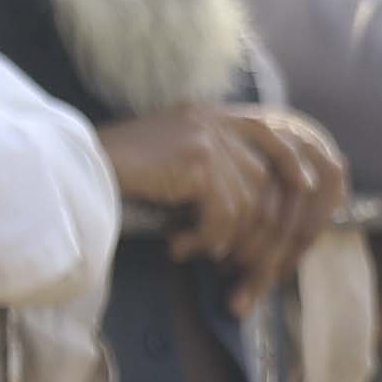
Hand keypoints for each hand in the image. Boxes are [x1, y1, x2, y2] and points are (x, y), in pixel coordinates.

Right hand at [100, 102, 350, 315]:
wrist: (74, 170)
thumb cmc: (117, 176)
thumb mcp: (173, 163)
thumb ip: (213, 169)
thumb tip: (253, 208)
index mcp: (209, 115)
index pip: (270, 133)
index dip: (291, 163)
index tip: (307, 190)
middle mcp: (213, 120)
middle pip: (265, 182)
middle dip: (261, 232)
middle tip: (242, 265)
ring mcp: (207, 137)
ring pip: (248, 205)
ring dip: (226, 241)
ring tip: (196, 253)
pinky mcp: (198, 160)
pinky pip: (225, 214)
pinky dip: (206, 240)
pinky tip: (177, 247)